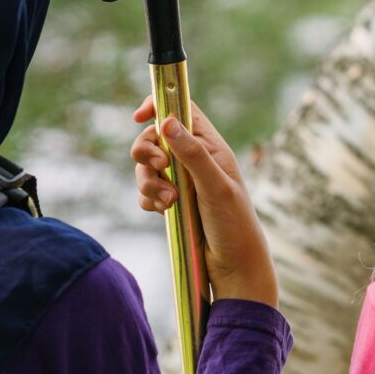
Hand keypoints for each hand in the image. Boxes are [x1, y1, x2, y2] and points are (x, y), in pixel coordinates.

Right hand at [131, 99, 279, 307]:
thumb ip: (192, 153)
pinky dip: (149, 200)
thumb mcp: (216, 186)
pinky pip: (147, 192)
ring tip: (169, 202)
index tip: (139, 117)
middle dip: (148, 153)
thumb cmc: (235, 224)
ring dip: (149, 183)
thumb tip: (167, 121)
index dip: (158, 106)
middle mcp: (195, 159)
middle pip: (155, 138)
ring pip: (147, 168)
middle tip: (161, 168)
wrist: (235, 266)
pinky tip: (164, 212)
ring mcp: (182, 181)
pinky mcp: (172, 202)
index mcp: (210, 146)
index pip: (182, 110)